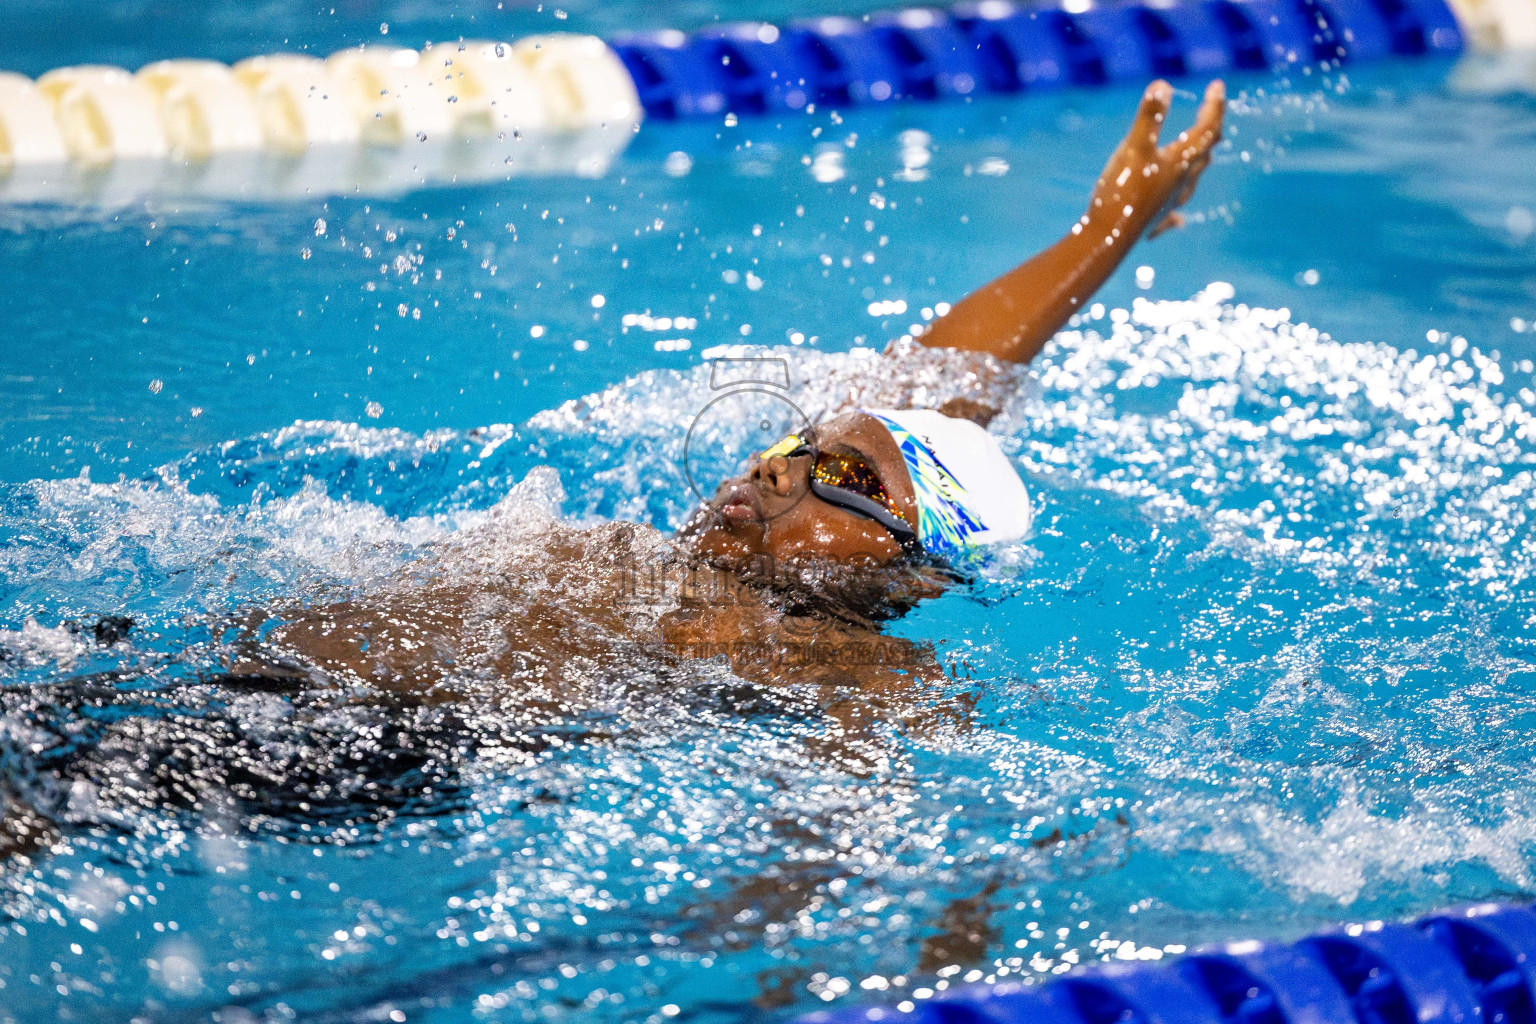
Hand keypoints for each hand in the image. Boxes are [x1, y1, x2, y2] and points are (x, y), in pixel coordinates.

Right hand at [1087, 79, 1224, 241]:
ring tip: (1203, 156)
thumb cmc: (1121, 192)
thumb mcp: (1134, 148)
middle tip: (1211, 112)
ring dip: (1199, 162)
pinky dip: (1179, 208)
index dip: (1214, 105)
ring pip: (1192, 179)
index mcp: (1180, 161)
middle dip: (1210, 129)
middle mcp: (1181, 181)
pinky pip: (1172, 212)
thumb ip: (1149, 117)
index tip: (1218, 85)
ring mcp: (1169, 202)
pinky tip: (1179, 221)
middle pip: (1204, 152)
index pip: (1206, 128)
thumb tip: (1164, 85)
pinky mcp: (1154, 218)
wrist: (1107, 238)